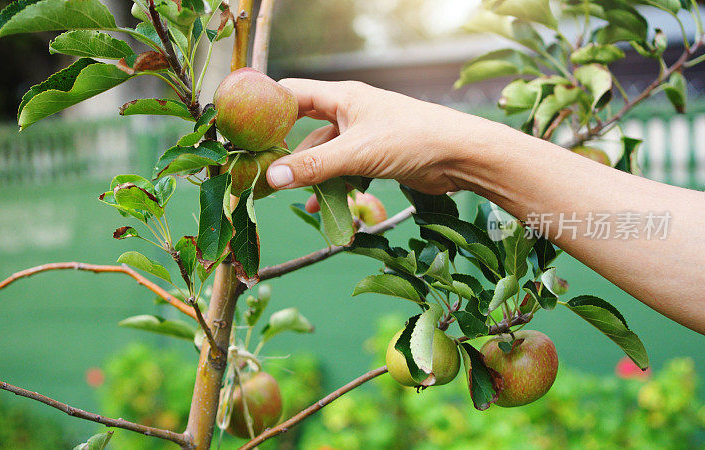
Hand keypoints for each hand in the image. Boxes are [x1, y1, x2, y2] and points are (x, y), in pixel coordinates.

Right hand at [265, 79, 505, 199]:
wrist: (462, 156)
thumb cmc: (413, 139)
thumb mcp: (357, 153)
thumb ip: (314, 167)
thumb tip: (271, 178)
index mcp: (342, 97)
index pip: (291, 94)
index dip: (265, 109)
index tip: (242, 132)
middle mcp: (348, 112)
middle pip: (303, 131)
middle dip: (284, 154)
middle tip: (260, 176)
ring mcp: (361, 135)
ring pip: (323, 156)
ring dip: (309, 178)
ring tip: (290, 200)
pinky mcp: (374, 157)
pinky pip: (342, 171)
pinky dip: (331, 188)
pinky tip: (321, 208)